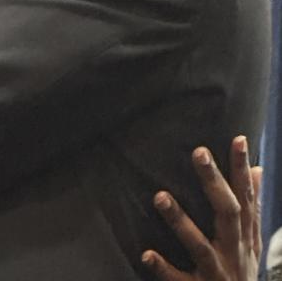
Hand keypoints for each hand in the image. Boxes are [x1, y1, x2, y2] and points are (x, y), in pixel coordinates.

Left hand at [142, 136, 260, 280]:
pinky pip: (179, 280)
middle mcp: (233, 252)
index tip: (238, 138)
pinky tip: (146, 253)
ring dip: (180, 221)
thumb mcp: (251, 240)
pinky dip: (163, 267)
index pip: (245, 197)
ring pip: (199, 245)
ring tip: (159, 196)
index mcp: (244, 236)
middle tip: (199, 152)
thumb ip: (252, 208)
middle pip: (228, 213)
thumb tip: (259, 170)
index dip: (242, 169)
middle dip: (214, 182)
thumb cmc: (241, 270)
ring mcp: (216, 272)